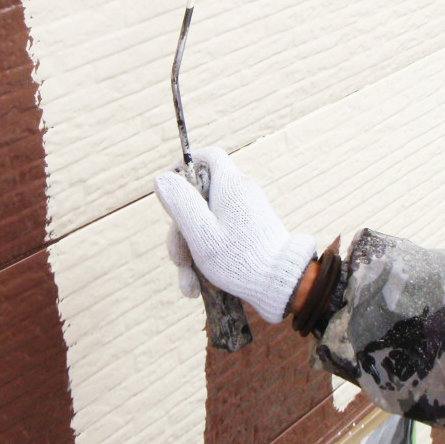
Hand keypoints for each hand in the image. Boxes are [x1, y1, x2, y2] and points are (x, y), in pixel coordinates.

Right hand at [154, 146, 316, 322]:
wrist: (283, 285)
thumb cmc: (240, 260)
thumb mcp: (202, 233)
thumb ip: (180, 203)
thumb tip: (161, 177)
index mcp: (230, 186)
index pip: (208, 156)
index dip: (185, 167)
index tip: (170, 189)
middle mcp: (240, 195)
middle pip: (199, 199)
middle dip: (181, 230)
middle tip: (179, 260)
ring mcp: (246, 214)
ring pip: (206, 224)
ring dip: (192, 253)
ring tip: (190, 285)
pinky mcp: (250, 233)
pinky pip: (221, 237)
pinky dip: (208, 258)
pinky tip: (200, 287)